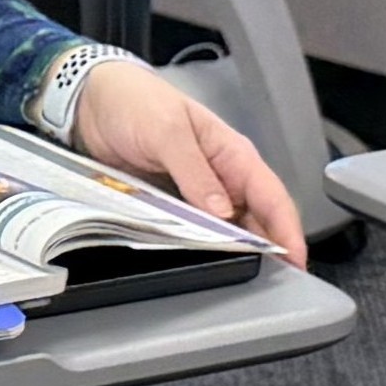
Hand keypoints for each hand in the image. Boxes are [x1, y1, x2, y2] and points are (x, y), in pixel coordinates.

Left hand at [66, 60, 306, 259]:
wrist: (89, 100)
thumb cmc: (134, 101)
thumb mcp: (166, 130)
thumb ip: (195, 171)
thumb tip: (223, 212)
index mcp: (230, 153)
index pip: (271, 195)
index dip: (288, 229)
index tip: (295, 261)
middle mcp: (219, 177)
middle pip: (254, 219)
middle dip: (268, 250)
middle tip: (271, 284)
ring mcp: (194, 194)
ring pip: (225, 231)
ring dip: (233, 253)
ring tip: (241, 281)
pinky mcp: (170, 205)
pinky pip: (192, 232)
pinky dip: (200, 249)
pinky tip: (201, 265)